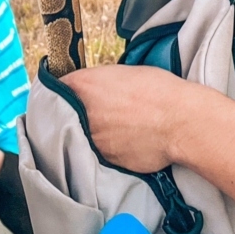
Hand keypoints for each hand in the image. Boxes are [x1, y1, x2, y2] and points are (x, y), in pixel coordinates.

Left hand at [62, 65, 190, 173]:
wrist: (180, 121)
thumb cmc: (159, 90)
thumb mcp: (123, 73)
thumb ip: (98, 83)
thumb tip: (92, 92)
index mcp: (83, 86)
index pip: (54, 88)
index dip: (60, 91)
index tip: (65, 94)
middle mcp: (80, 114)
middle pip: (62, 114)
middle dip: (71, 113)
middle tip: (88, 112)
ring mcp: (91, 140)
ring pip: (78, 136)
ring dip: (88, 133)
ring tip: (110, 128)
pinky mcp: (105, 160)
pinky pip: (98, 152)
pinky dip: (106, 148)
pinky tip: (122, 141)